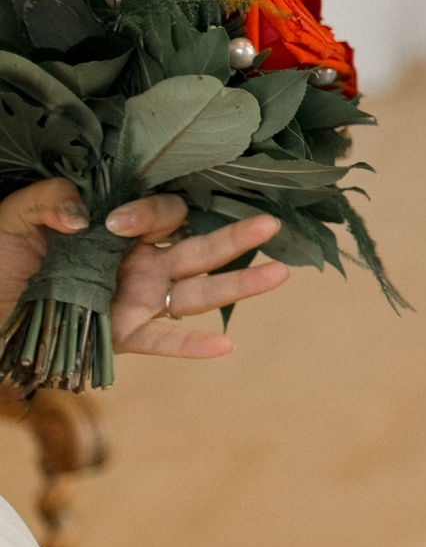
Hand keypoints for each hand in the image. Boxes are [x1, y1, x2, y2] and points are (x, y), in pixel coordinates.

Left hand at [0, 180, 290, 360]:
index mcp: (122, 229)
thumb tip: (86, 216)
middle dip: (236, 238)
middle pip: (199, 249)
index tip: (113, 223)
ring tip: (279, 275)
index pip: (159, 214)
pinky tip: (223, 346)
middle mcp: (139, 264)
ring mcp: (136, 300)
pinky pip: (162, 340)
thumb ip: (52, 200)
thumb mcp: (15, 216)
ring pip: (198, 293)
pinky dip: (191, 346)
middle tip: (270, 225)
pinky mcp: (121, 336)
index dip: (146, 215)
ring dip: (239, 285)